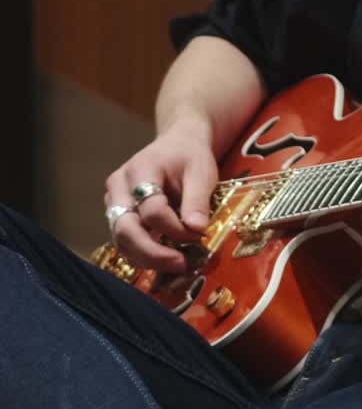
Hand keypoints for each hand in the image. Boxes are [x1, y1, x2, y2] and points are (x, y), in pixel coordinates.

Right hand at [104, 116, 218, 271]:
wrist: (178, 144)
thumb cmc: (190, 157)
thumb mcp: (202, 173)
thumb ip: (197, 201)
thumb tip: (196, 230)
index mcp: (140, 169)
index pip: (151, 209)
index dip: (174, 228)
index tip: (198, 233)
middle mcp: (119, 186)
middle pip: (126, 229)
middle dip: (153, 253)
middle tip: (180, 264)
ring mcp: (114, 201)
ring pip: (121, 240)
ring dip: (147, 258)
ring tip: (176, 263)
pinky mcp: (117, 214)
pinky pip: (124, 241)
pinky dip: (143, 254)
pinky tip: (165, 258)